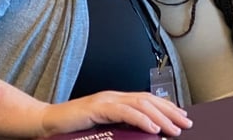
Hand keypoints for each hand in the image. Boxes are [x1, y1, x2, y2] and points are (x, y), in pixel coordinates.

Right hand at [39, 91, 192, 137]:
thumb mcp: (103, 129)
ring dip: (160, 117)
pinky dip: (141, 119)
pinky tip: (153, 128)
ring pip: (140, 105)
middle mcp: (113, 96)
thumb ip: (121, 129)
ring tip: (173, 128)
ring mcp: (105, 100)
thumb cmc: (72, 129)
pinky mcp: (97, 107)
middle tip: (185, 123)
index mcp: (116, 100)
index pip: (147, 100)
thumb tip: (144, 136)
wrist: (47, 123)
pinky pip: (124, 112)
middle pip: (148, 100)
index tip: (182, 117)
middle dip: (170, 111)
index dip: (166, 108)